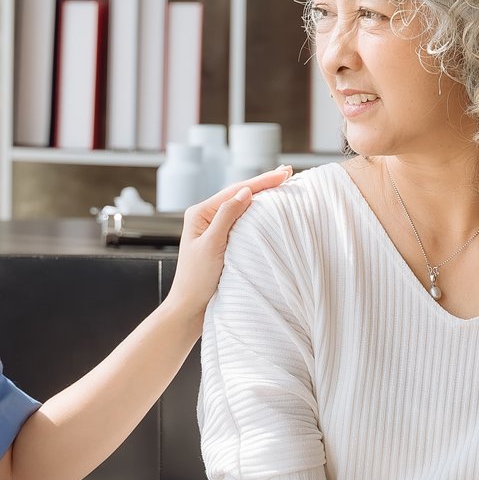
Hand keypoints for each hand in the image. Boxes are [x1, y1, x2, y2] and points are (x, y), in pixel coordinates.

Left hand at [164, 167, 293, 320]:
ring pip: (242, 206)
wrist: (189, 307)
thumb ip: (227, 217)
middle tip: (288, 172)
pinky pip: (242, 221)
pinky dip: (257, 213)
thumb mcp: (211, 245)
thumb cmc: (196, 279)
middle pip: (239, 194)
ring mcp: (213, 228)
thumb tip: (245, 192)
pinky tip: (268, 209)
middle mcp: (205, 217)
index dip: (262, 181)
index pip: (236, 191)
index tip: (285, 173)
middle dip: (264, 183)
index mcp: (199, 213)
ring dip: (262, 195)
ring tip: (282, 184)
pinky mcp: (221, 241)